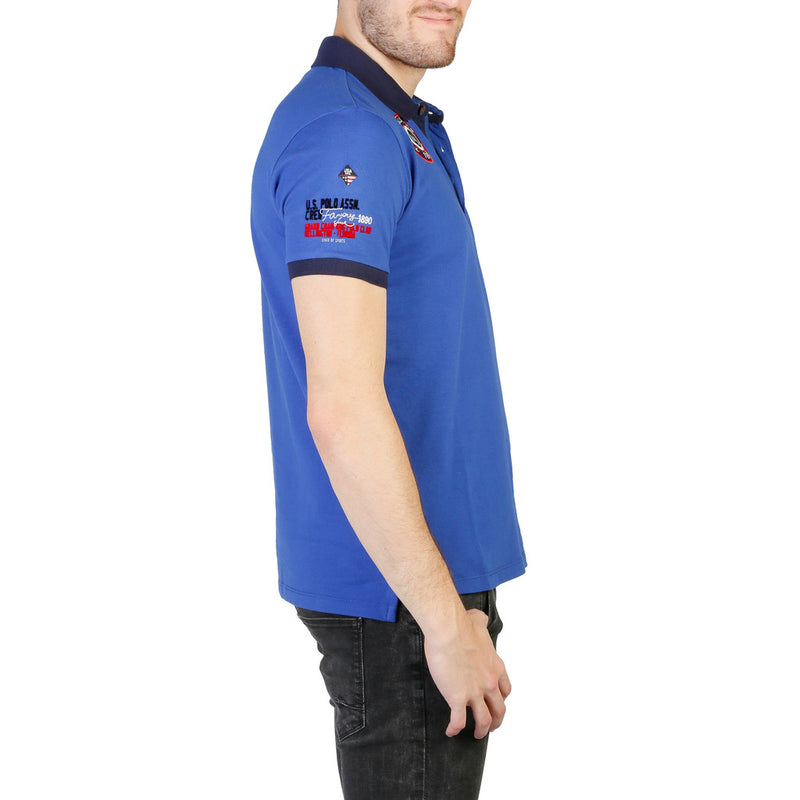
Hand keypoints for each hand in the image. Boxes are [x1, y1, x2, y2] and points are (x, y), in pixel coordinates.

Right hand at [423, 608, 511, 738]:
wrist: (449, 630)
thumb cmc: (461, 625)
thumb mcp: (477, 621)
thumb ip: (481, 622)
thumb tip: (480, 618)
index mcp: (495, 666)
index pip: (505, 689)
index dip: (502, 698)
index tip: (496, 702)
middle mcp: (489, 682)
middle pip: (499, 709)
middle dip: (497, 720)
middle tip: (491, 725)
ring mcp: (474, 692)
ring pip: (484, 720)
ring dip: (482, 730)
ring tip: (477, 735)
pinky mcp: (457, 697)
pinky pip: (458, 720)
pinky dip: (455, 729)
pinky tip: (451, 731)